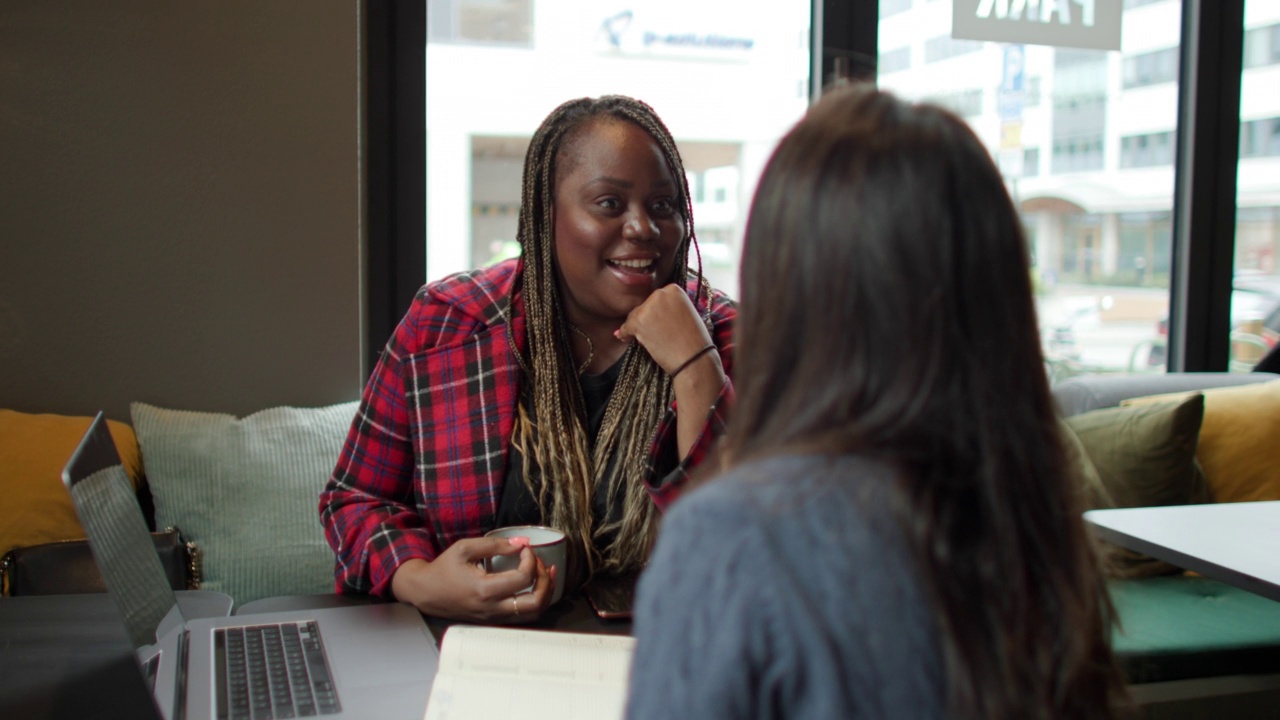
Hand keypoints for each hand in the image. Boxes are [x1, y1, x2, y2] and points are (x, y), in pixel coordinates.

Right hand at [390, 536, 554, 623]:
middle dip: (545, 580)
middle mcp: (492, 609)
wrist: (426, 592)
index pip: (523, 578)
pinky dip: (536, 600)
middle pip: (535, 603)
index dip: (531, 559)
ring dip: (545, 592)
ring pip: (533, 613)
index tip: (525, 548)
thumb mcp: (465, 548)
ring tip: (546, 573)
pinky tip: (536, 584)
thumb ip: (495, 544)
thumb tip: (522, 542)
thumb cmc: (444, 569)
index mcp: (484, 590)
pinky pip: (524, 615)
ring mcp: (494, 618)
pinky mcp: (495, 620)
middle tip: (541, 563)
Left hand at [615, 284, 714, 374]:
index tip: (656, 321)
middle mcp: (660, 293)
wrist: (694, 358)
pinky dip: (625, 334)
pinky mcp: (638, 322)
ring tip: (645, 339)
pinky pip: (626, 327)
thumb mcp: (686, 313)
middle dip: (646, 318)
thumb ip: (671, 307)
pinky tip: (625, 338)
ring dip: (636, 327)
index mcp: (674, 289)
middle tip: (652, 332)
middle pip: (644, 305)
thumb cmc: (695, 340)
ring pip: (634, 316)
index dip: (655, 311)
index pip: (656, 298)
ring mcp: (648, 307)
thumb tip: (654, 312)